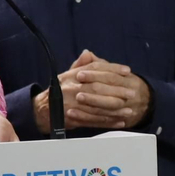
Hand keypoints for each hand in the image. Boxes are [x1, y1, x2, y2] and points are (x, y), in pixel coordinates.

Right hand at [34, 49, 150, 130]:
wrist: (43, 109)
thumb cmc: (59, 90)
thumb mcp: (68, 75)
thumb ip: (81, 65)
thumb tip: (88, 53)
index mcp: (72, 75)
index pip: (95, 69)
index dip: (113, 68)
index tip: (127, 71)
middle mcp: (72, 88)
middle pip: (98, 88)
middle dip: (117, 91)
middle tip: (131, 93)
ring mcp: (72, 104)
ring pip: (97, 106)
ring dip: (115, 109)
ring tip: (129, 110)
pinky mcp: (73, 118)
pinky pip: (93, 121)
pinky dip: (107, 121)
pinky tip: (119, 121)